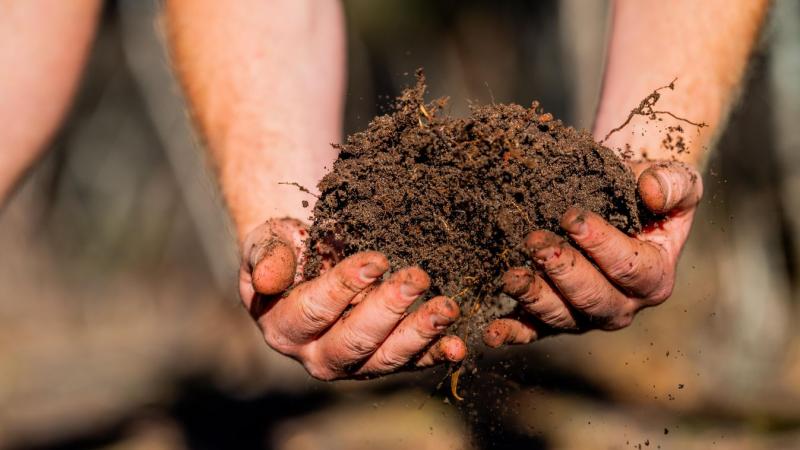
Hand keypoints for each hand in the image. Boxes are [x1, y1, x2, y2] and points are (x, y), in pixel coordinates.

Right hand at [240, 218, 466, 379]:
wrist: (308, 262)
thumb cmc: (287, 250)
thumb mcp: (267, 242)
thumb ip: (265, 257)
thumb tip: (266, 280)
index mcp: (284, 327)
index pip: (314, 311)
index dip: (344, 286)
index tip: (377, 259)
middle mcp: (316, 355)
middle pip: (353, 341)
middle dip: (388, 310)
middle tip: (417, 278)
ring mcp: (354, 363)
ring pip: (385, 358)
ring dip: (419, 334)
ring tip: (446, 308)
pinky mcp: (383, 359)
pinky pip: (411, 362)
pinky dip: (436, 354)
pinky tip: (458, 344)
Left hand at [484, 161, 702, 346]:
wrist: (621, 204)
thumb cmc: (649, 194)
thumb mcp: (679, 182)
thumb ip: (673, 184)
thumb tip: (651, 191)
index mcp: (654, 278)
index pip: (628, 266)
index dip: (600, 243)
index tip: (571, 217)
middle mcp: (621, 305)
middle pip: (592, 297)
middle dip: (562, 270)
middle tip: (535, 240)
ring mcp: (586, 316)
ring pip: (560, 316)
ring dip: (533, 297)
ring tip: (510, 276)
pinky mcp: (554, 319)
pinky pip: (533, 331)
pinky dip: (512, 332)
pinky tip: (491, 331)